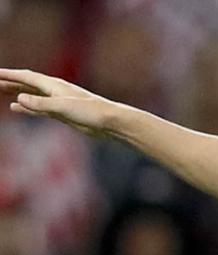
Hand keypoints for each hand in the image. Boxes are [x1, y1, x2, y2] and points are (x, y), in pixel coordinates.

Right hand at [1, 68, 116, 137]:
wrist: (111, 123)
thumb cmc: (91, 112)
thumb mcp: (63, 108)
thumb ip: (40, 104)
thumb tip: (18, 100)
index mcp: (54, 86)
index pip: (26, 77)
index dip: (9, 75)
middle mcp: (54, 91)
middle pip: (26, 84)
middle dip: (9, 81)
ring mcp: (58, 102)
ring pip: (30, 95)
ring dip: (15, 92)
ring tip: (0, 90)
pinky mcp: (62, 114)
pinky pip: (38, 108)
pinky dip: (25, 107)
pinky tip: (16, 108)